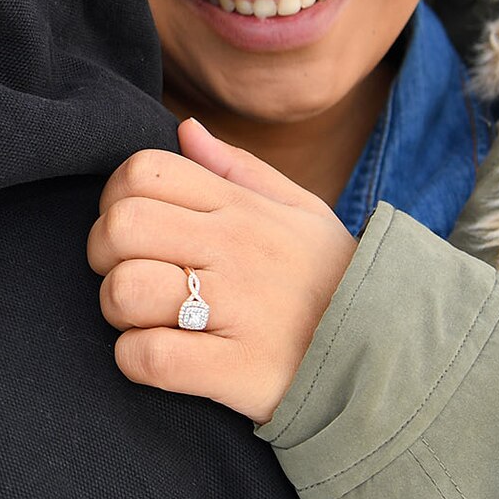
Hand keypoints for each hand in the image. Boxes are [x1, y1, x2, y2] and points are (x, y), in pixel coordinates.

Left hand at [89, 117, 357, 423]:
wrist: (395, 358)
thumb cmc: (335, 282)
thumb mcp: (300, 211)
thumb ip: (237, 168)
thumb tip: (183, 128)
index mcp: (243, 208)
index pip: (143, 172)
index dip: (116, 199)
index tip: (132, 231)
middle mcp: (236, 249)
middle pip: (121, 227)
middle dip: (104, 255)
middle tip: (128, 276)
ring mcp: (236, 309)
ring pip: (125, 290)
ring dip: (119, 312)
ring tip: (147, 320)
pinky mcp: (235, 369)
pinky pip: (147, 357)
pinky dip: (136, 360)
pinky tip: (160, 357)